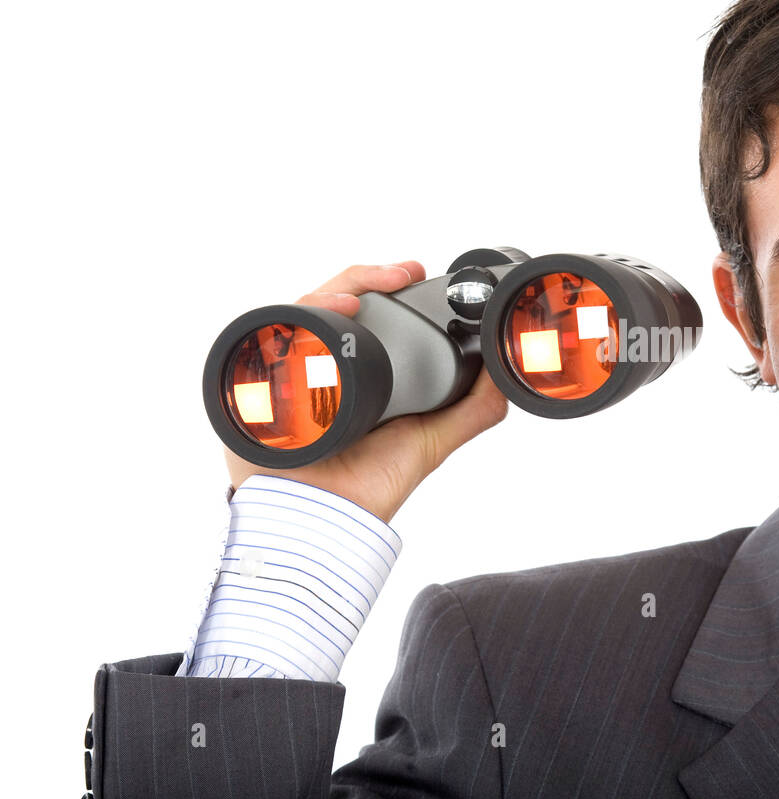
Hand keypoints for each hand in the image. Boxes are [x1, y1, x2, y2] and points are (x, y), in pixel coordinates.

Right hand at [222, 262, 508, 522]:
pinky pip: (263, 346)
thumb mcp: (434, 439)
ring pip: (298, 315)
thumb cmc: (369, 488)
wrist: (326, 524)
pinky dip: (288, 324)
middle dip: (362, 280)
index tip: (412, 273)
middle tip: (398, 275)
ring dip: (327, 295)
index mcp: (358, 373)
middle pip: (329, 304)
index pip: (364, 314)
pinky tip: (316, 319)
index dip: (383, 286)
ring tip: (357, 298)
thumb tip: (503, 371)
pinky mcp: (255, 391)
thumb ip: (473, 408)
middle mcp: (318, 369)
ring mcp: (284, 377)